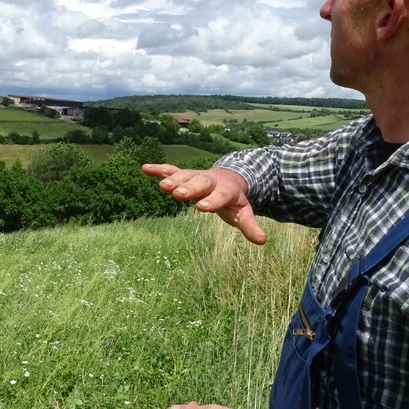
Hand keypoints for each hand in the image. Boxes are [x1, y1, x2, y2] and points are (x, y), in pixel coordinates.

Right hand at [141, 164, 267, 244]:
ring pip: (184, 175)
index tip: (201, 208)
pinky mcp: (184, 174)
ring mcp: (196, 176)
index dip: (212, 201)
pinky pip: (171, 170)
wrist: (228, 177)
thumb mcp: (243, 212)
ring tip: (162, 186)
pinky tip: (145, 168)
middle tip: (178, 193)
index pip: (219, 197)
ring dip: (173, 179)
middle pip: (200, 182)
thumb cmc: (233, 200)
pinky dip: (159, 169)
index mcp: (226, 191)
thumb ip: (250, 226)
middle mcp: (210, 181)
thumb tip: (263, 240)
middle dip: (189, 187)